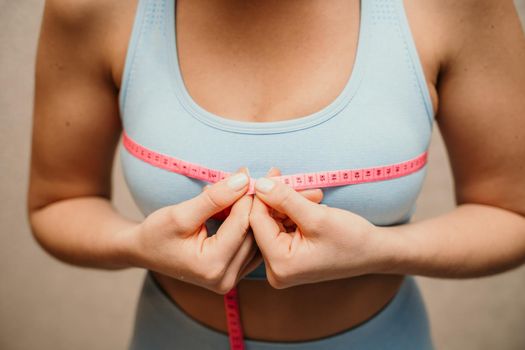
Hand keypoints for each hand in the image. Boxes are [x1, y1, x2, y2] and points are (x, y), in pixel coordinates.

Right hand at [124, 167, 261, 293]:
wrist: (144, 251)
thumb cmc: (156, 232)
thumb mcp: (181, 213)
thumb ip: (214, 198)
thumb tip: (243, 180)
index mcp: (211, 266)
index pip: (241, 225)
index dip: (246, 196)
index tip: (246, 172)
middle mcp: (224, 279)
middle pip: (251, 233)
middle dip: (251, 203)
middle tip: (248, 177)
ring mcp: (230, 280)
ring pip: (255, 240)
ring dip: (251, 213)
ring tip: (243, 191)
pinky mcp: (233, 275)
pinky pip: (251, 247)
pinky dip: (248, 225)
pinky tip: (240, 208)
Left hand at [249, 167, 381, 288]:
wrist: (376, 252)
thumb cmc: (352, 239)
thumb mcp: (317, 216)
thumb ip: (284, 199)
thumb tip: (258, 183)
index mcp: (280, 265)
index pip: (257, 222)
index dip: (262, 195)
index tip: (273, 173)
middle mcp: (276, 270)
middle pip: (264, 222)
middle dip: (280, 199)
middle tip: (296, 180)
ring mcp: (282, 265)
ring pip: (274, 221)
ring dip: (290, 203)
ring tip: (315, 195)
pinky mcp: (289, 257)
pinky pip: (283, 227)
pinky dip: (294, 212)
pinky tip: (312, 203)